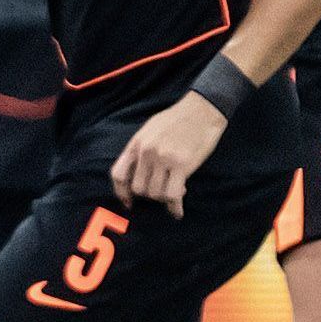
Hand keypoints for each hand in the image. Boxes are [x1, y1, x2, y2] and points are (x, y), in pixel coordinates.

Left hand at [112, 96, 228, 216]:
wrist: (202, 110)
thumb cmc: (178, 119)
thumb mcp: (151, 130)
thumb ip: (142, 150)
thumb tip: (139, 172)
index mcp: (137, 143)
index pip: (118, 174)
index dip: (121, 193)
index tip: (128, 202)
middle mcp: (147, 152)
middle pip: (139, 188)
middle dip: (149, 194)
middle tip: (161, 191)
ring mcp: (164, 159)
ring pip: (155, 193)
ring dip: (164, 197)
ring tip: (174, 191)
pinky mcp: (182, 165)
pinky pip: (172, 195)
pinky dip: (175, 207)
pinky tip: (178, 211)